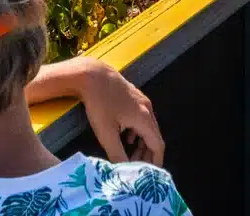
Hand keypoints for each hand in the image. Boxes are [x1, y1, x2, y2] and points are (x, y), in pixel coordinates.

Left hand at [27, 56, 163, 164]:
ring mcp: (141, 101)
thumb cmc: (99, 104)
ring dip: (142, 144)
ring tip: (130, 156)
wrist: (92, 75)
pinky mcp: (133, 97)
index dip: (156, 161)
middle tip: (138, 168)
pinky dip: (137, 132)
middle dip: (148, 154)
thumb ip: (117, 154)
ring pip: (148, 128)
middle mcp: (147, 109)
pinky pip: (141, 119)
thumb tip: (124, 171)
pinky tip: (125, 137)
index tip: (150, 174)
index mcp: (144, 118)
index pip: (158, 145)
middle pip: (155, 136)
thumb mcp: (106, 134)